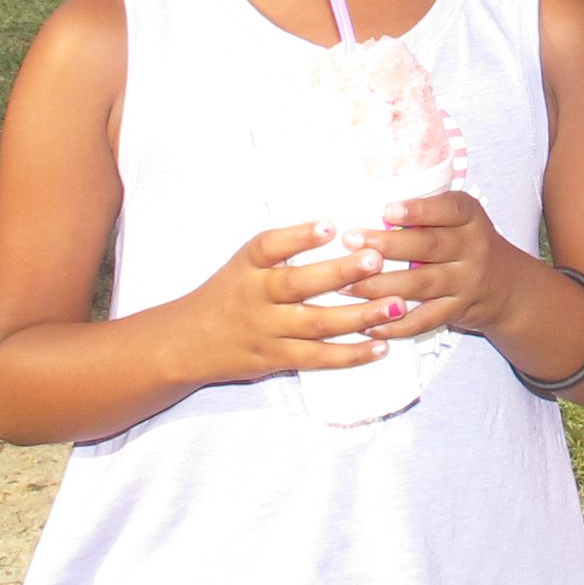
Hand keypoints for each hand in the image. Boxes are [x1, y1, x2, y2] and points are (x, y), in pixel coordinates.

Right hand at [184, 221, 408, 383]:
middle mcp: (255, 296)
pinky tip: (382, 345)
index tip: (330, 226)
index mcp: (248, 265)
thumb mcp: (245, 263)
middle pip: (298, 284)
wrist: (186, 343)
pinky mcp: (276, 358)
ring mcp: (266, 330)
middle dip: (340, 273)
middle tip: (376, 259)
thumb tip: (339, 227)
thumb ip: (283, 249)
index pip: (269, 246)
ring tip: (396, 304)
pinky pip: (318, 358)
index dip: (299, 236)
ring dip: (360, 315)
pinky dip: (352, 354)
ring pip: (316, 324)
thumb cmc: (230, 293)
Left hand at [344, 191, 528, 340]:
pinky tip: (369, 324)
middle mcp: (472, 248)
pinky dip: (396, 324)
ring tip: (346, 285)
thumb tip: (369, 204)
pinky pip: (425, 319)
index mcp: (470, 218)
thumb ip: (428, 212)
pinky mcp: (457, 310)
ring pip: (421, 284)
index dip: (418, 210)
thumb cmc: (467, 243)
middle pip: (428, 245)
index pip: (448, 209)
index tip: (387, 209)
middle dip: (387, 244)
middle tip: (351, 241)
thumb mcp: (461, 219)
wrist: (505, 286)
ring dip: (381, 285)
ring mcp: (466, 282)